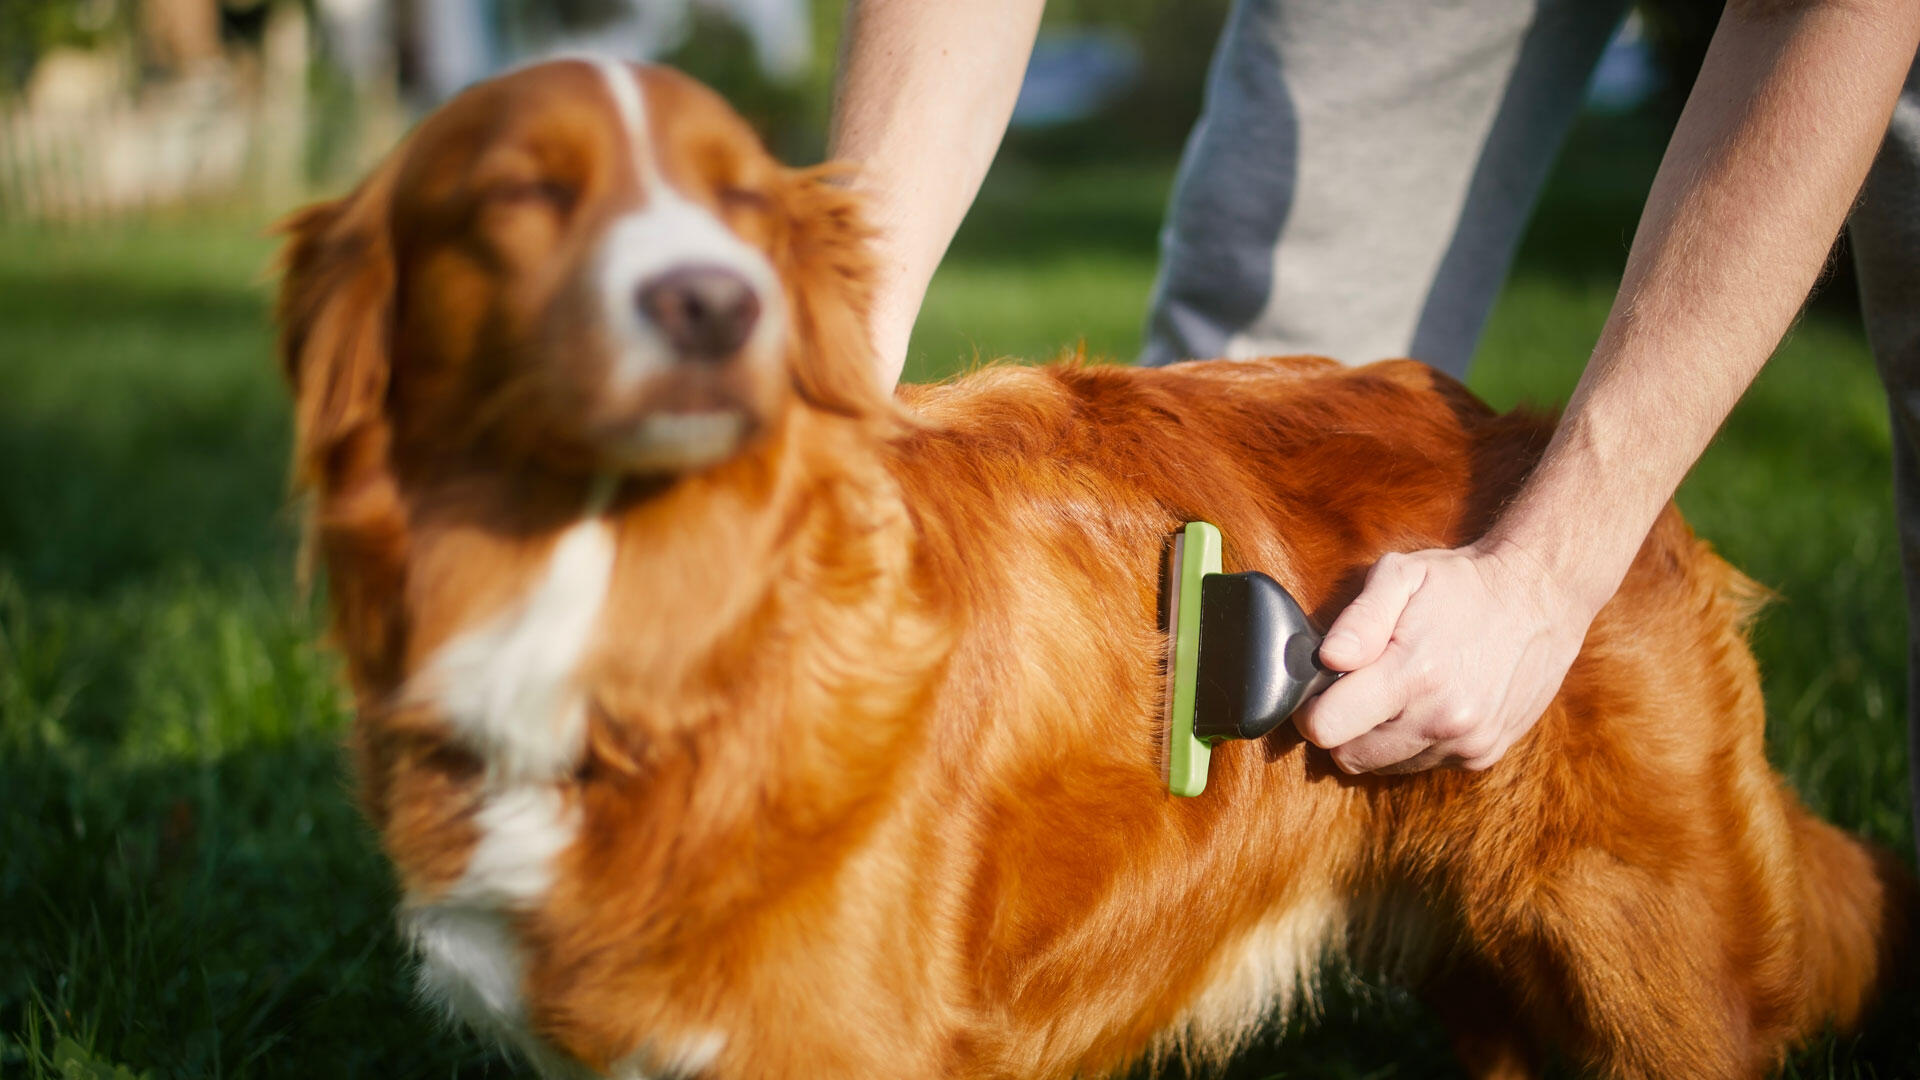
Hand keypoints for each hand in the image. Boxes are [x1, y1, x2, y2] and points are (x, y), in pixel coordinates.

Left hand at [1292, 541, 1593, 774]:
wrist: (1542, 596)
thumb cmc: (1463, 582)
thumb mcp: (1402, 575)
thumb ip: (1359, 619)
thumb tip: (1328, 659)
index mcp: (1414, 676)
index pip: (1327, 729)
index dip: (1311, 710)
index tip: (1319, 689)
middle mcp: (1442, 720)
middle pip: (1350, 756)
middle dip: (1342, 725)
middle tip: (1358, 686)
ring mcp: (1467, 743)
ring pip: (1386, 765)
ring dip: (1379, 736)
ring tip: (1398, 689)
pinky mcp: (1485, 754)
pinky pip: (1424, 764)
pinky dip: (1415, 740)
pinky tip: (1430, 701)